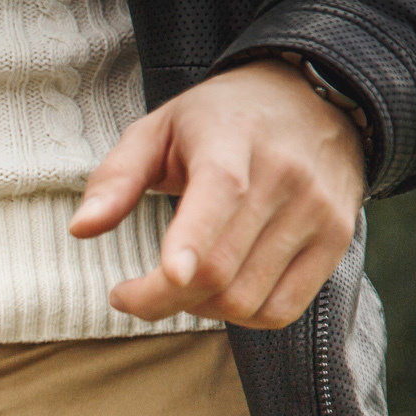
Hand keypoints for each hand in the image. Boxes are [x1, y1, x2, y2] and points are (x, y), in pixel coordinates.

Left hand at [70, 57, 365, 328]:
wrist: (314, 98)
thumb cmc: (218, 120)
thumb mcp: (158, 129)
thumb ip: (116, 178)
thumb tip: (80, 229)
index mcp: (233, 140)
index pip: (221, 194)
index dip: (193, 241)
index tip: (169, 274)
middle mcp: (286, 176)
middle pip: (219, 269)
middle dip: (159, 299)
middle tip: (129, 295)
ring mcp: (318, 211)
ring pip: (245, 299)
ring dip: (196, 309)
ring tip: (177, 284)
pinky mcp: (336, 240)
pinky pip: (280, 310)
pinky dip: (239, 317)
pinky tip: (218, 292)